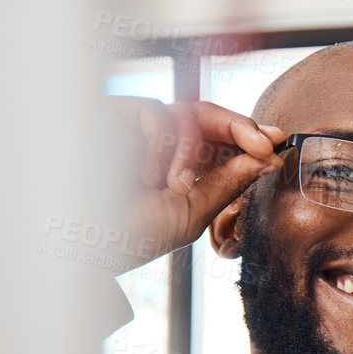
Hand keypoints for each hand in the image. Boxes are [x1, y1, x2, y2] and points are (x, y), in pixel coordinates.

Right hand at [111, 97, 285, 267]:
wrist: (73, 241)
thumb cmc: (126, 236)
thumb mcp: (190, 213)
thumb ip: (228, 182)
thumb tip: (268, 157)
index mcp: (182, 173)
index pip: (223, 146)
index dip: (252, 139)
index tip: (280, 143)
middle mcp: (161, 149)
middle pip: (210, 119)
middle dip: (241, 127)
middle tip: (264, 143)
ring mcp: (138, 131)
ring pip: (188, 114)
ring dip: (191, 151)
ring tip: (175, 186)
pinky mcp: (114, 117)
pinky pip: (157, 112)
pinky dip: (161, 142)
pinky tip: (149, 175)